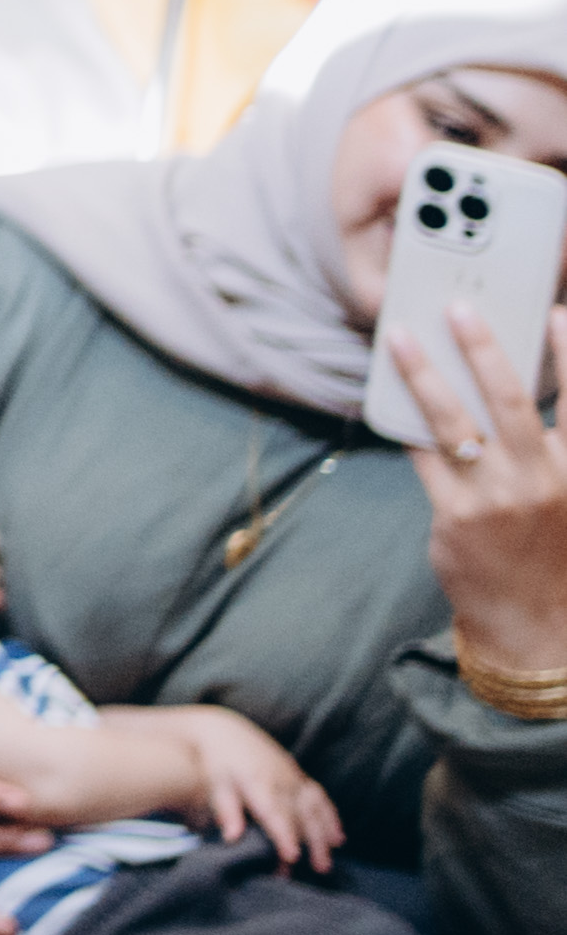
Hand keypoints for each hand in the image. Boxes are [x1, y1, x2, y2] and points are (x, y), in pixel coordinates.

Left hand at [147, 704, 345, 870]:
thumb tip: (232, 837)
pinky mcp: (299, 775)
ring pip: (315, 809)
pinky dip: (330, 818)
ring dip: (324, 835)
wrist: (226, 732)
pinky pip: (319, 797)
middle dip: (311, 843)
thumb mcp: (215, 783)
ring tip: (326, 863)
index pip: (275, 814)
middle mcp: (281, 781)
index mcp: (258, 783)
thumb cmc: (217, 763)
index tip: (292, 857)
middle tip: (317, 869)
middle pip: (300, 816)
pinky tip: (337, 838)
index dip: (285, 835)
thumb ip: (226, 809)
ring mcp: (293, 777)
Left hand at [383, 309, 566, 677]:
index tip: (555, 312)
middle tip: (458, 308)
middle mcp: (544, 481)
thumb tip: (506, 390)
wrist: (537, 626)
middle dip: (483, 348)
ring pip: (452, 421)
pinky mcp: (456, 517)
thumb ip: (550, 451)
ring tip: (400, 337)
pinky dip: (404, 422)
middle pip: (510, 401)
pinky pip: (422, 456)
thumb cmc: (552, 552)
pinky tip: (385, 395)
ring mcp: (497, 499)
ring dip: (423, 373)